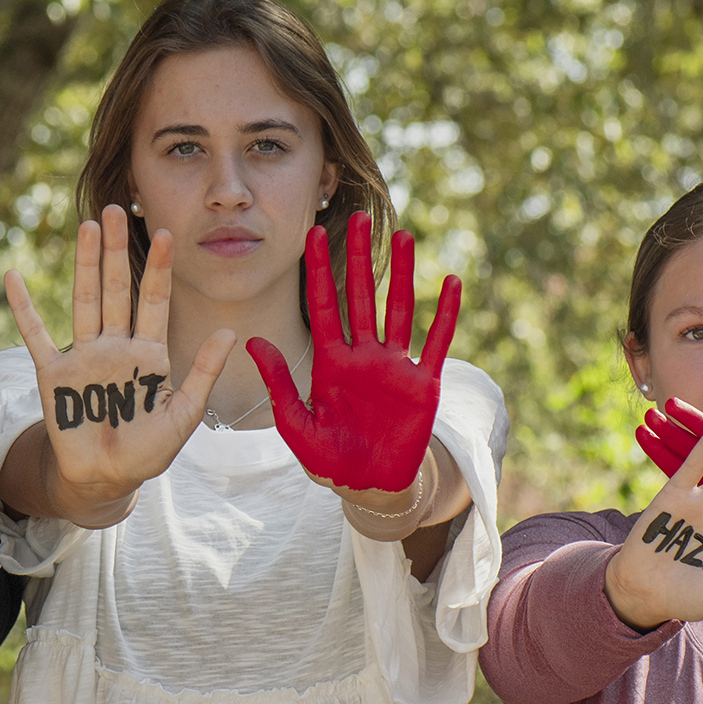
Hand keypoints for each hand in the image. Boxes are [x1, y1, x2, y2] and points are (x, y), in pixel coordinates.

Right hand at [5, 205, 234, 515]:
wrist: (105, 478)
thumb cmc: (146, 450)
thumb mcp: (183, 414)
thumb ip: (202, 373)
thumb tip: (230, 332)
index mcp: (148, 353)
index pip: (154, 301)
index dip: (159, 269)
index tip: (166, 234)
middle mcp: (115, 346)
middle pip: (116, 289)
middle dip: (117, 251)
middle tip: (117, 210)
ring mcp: (83, 356)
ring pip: (84, 301)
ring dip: (85, 265)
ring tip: (87, 226)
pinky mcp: (53, 374)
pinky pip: (36, 335)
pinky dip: (24, 308)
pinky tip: (14, 277)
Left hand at [250, 214, 459, 493]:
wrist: (366, 485)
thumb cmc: (327, 457)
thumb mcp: (295, 422)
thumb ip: (278, 383)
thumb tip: (251, 341)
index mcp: (330, 362)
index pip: (322, 305)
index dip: (317, 270)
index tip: (312, 234)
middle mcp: (363, 355)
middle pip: (361, 296)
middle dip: (359, 258)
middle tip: (358, 218)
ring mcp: (395, 366)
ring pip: (399, 309)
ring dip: (403, 274)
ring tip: (404, 236)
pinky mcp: (423, 384)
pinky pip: (436, 343)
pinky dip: (444, 315)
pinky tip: (450, 283)